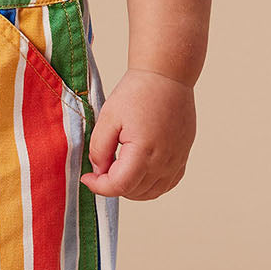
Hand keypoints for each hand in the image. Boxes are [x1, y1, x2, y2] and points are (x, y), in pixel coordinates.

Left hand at [79, 67, 195, 199]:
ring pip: (151, 193)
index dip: (99, 187)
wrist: (166, 76)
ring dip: (131, 188)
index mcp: (144, 151)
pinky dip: (150, 186)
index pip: (119, 186)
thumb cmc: (137, 92)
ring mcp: (177, 160)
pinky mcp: (183, 156)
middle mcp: (164, 161)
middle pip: (134, 192)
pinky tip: (138, 172)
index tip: (87, 177)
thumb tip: (99, 171)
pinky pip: (167, 184)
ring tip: (117, 169)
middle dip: (112, 186)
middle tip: (101, 167)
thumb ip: (99, 149)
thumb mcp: (108, 118)